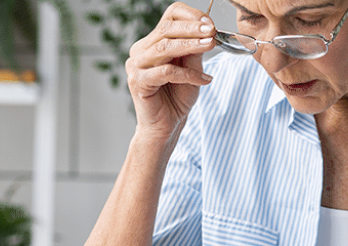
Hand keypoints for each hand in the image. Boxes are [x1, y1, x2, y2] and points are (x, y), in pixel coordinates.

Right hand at [125, 2, 217, 140]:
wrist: (166, 127)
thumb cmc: (177, 98)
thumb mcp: (192, 69)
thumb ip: (195, 51)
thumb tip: (208, 31)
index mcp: (152, 43)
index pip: (169, 17)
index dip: (190, 16)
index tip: (210, 23)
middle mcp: (140, 51)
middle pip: (166, 29)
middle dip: (192, 28)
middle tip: (211, 31)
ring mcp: (136, 66)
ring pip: (165, 47)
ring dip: (191, 45)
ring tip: (210, 45)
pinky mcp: (138, 82)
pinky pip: (166, 72)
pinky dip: (187, 75)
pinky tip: (204, 79)